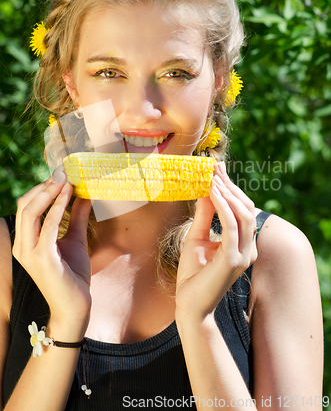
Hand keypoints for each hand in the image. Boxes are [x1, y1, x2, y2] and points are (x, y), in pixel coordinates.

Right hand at [13, 177, 91, 335]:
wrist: (76, 306)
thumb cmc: (73, 275)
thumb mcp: (75, 240)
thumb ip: (76, 218)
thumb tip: (83, 195)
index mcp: (26, 241)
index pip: (26, 207)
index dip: (42, 188)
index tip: (61, 173)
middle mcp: (22, 246)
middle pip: (24, 205)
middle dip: (44, 185)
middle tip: (63, 171)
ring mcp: (29, 253)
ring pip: (30, 211)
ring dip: (49, 192)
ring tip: (65, 179)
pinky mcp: (42, 258)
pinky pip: (47, 225)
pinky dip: (58, 206)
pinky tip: (69, 195)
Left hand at [176, 161, 256, 320]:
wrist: (189, 305)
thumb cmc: (192, 274)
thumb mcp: (197, 238)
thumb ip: (204, 216)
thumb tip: (205, 190)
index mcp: (242, 244)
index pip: (243, 210)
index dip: (232, 188)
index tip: (217, 169)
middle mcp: (248, 249)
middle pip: (246, 208)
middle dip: (231, 186)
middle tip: (215, 168)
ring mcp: (243, 254)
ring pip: (243, 214)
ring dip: (227, 192)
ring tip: (212, 177)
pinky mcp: (233, 259)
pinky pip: (230, 225)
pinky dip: (222, 206)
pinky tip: (211, 192)